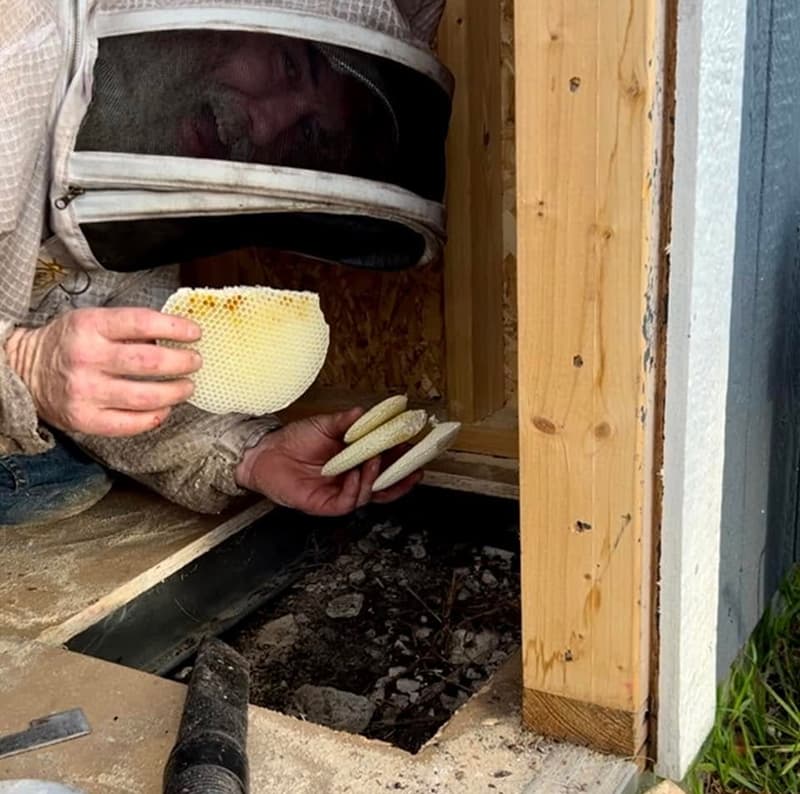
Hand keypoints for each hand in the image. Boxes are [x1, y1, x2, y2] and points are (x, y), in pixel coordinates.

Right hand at [5, 307, 201, 435]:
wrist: (25, 372)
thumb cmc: (70, 343)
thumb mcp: (92, 321)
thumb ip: (129, 327)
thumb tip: (175, 334)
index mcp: (90, 326)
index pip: (142, 322)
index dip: (175, 327)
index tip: (195, 332)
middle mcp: (87, 358)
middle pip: (149, 363)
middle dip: (182, 363)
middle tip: (195, 362)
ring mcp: (85, 392)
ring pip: (146, 396)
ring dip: (176, 392)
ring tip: (187, 387)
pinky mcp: (85, 419)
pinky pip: (131, 423)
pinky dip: (155, 417)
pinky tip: (165, 408)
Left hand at [234, 407, 421, 515]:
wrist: (267, 453)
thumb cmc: (295, 440)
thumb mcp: (325, 425)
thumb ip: (347, 421)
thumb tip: (365, 412)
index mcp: (357, 461)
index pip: (386, 463)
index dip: (402, 459)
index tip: (415, 448)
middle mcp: (353, 479)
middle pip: (385, 484)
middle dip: (402, 477)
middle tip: (413, 465)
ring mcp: (342, 493)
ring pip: (371, 494)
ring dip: (377, 478)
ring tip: (377, 460)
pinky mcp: (327, 504)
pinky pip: (349, 502)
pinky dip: (356, 489)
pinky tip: (356, 474)